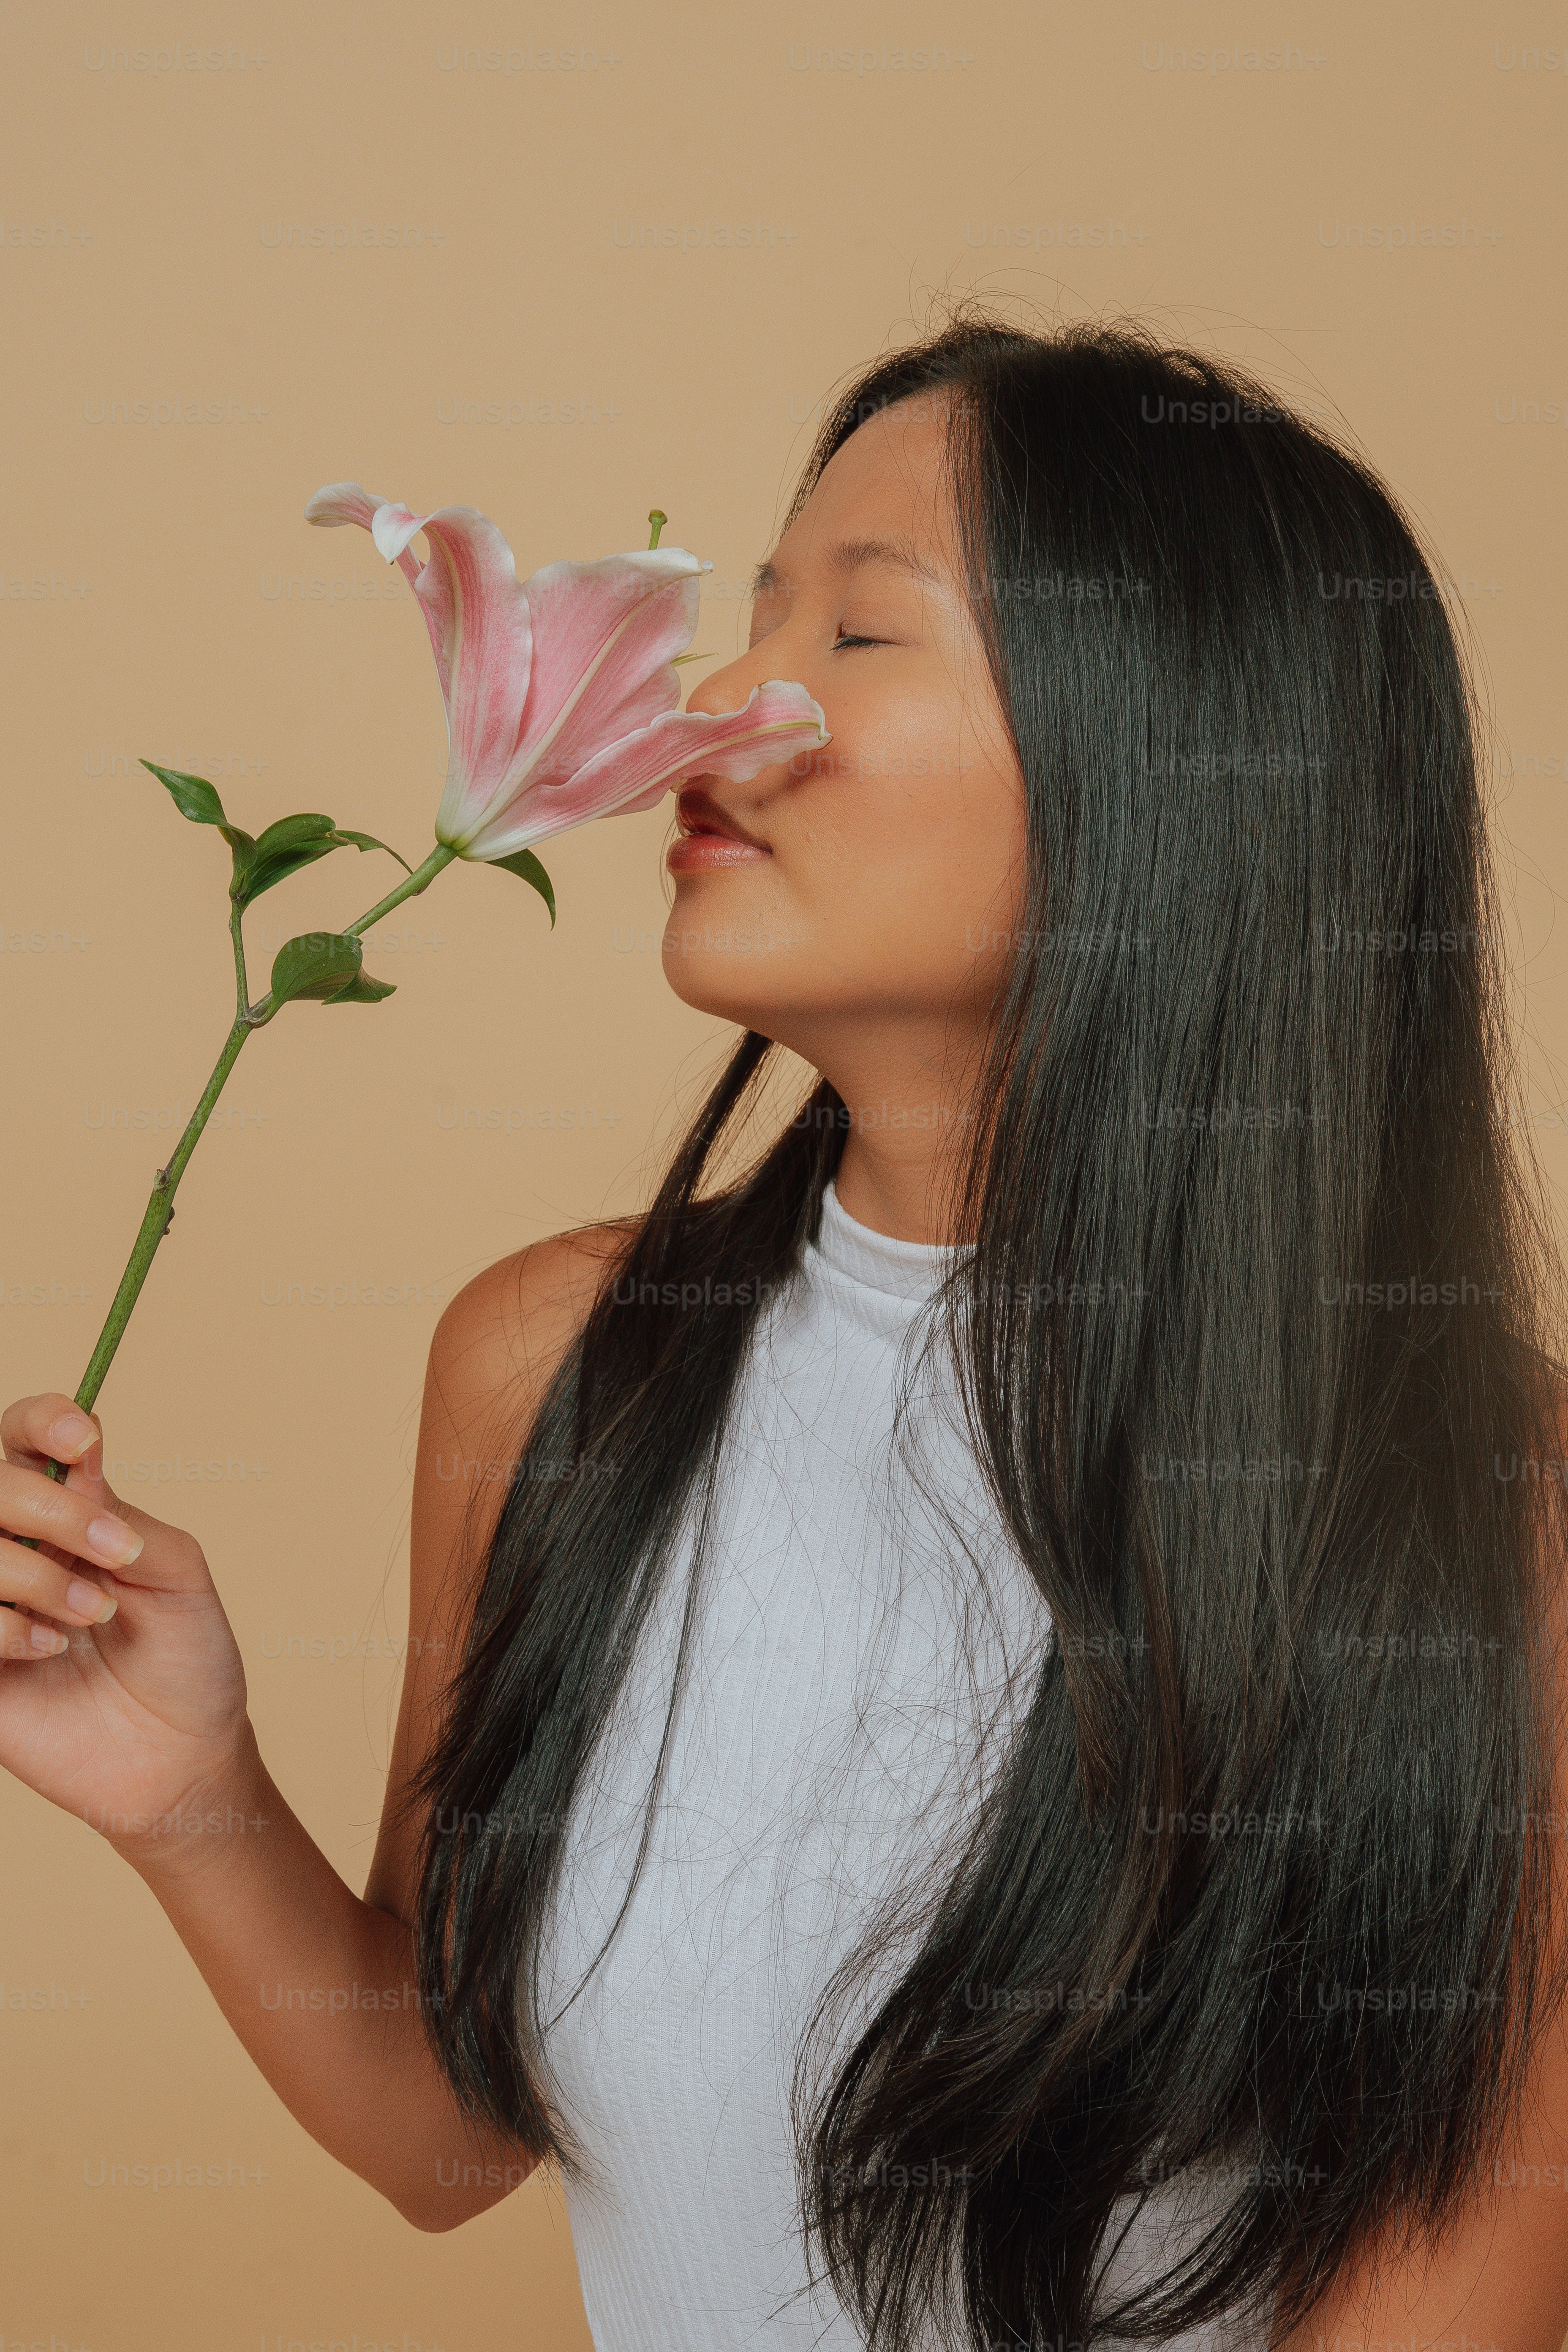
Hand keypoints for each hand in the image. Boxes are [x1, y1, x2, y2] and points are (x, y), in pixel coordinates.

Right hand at [0, 1393, 251, 1863]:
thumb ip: (127, 1520)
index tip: (83, 1442)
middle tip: (114, 1557)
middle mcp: (19, 1549)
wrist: (180, 1758)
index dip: (42, 1422)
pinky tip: (48, 1650)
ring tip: (91, 1617)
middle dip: (51, 1511)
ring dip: (37, 1576)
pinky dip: (6, 1627)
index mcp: (69, 1515)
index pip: (24, 1437)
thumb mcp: (181, 1576)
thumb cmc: (189, 1662)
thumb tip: (80, 1469)